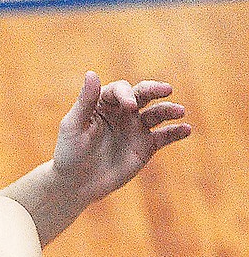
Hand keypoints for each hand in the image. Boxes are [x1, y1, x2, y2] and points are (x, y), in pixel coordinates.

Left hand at [53, 71, 190, 203]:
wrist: (76, 184)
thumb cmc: (69, 153)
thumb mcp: (74, 126)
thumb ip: (85, 101)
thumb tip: (91, 73)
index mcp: (105, 102)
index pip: (121, 90)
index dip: (126, 95)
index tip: (130, 105)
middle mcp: (123, 112)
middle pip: (143, 94)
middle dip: (155, 90)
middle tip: (166, 90)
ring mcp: (136, 128)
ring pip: (157, 113)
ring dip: (169, 110)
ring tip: (180, 111)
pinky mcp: (145, 147)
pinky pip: (164, 136)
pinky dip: (176, 132)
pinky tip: (186, 130)